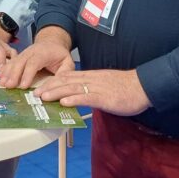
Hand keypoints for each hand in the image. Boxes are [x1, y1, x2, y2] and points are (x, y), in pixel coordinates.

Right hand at [0, 37, 74, 88]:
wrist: (52, 42)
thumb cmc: (60, 54)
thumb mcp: (67, 61)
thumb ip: (65, 72)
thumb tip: (59, 85)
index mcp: (44, 53)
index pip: (34, 62)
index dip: (28, 74)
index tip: (23, 85)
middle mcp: (31, 51)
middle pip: (21, 62)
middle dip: (14, 74)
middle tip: (8, 86)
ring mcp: (24, 53)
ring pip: (14, 62)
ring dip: (7, 72)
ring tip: (1, 83)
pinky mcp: (20, 56)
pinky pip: (11, 62)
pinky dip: (5, 69)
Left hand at [35, 68, 150, 115]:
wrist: (143, 85)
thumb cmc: (125, 87)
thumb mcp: (104, 84)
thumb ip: (91, 88)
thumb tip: (78, 95)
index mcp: (90, 76)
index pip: (67, 76)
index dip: (52, 81)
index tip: (40, 86)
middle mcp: (90, 79)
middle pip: (65, 80)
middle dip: (49, 87)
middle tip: (35, 93)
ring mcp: (97, 88)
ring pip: (72, 87)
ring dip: (56, 92)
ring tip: (43, 97)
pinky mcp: (104, 97)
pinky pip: (87, 97)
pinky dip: (74, 99)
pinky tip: (64, 102)